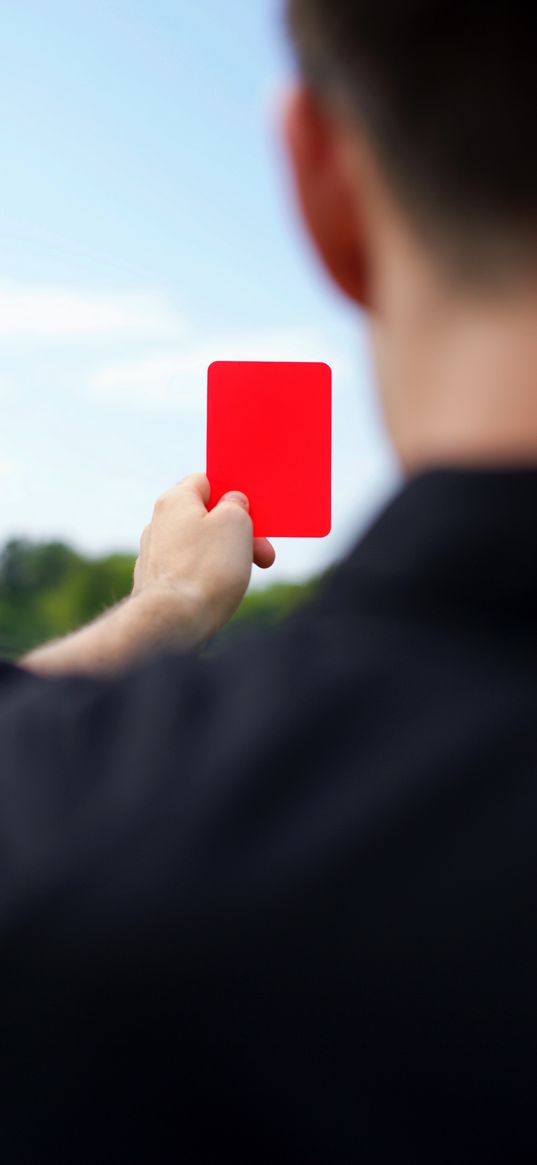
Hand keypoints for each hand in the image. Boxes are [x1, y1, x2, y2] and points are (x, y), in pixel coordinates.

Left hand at [131, 473, 275, 641]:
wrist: (172, 623)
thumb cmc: (206, 569)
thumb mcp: (236, 523)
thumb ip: (237, 505)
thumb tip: (233, 503)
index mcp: (175, 501)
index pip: (205, 481)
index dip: (232, 493)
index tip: (250, 513)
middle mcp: (158, 524)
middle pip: (206, 518)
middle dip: (239, 533)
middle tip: (264, 553)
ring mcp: (155, 556)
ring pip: (200, 546)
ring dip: (227, 556)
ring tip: (245, 575)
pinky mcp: (157, 584)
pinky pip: (189, 571)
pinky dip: (207, 577)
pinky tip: (219, 592)